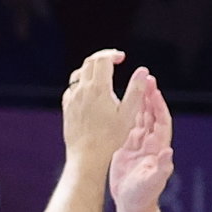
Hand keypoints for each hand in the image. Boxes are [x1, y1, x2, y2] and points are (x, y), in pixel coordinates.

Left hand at [60, 47, 133, 176]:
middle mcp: (82, 90)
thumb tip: (143, 71)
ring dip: (90, 68)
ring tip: (102, 73)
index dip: (112, 54)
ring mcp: (72, 98)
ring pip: (78, 73)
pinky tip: (89, 91)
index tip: (122, 57)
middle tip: (114, 60)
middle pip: (89, 62)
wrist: (87, 156)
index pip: (102, 59)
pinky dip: (81, 82)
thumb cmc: (110, 138)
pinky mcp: (67, 108)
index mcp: (98, 88)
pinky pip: (72, 88)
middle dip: (102, 57)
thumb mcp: (129, 114)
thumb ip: (136, 90)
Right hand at [106, 64, 175, 211]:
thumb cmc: (143, 195)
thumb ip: (161, 168)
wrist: (131, 203)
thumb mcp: (153, 182)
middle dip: (150, 98)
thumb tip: (168, 153)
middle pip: (153, 115)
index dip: (159, 106)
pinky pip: (130, 127)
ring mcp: (140, 145)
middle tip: (147, 79)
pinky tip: (124, 102)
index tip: (154, 91)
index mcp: (158, 148)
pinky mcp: (127, 149)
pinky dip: (129, 114)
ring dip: (141, 102)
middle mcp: (151, 144)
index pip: (161, 122)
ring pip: (141, 118)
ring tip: (138, 84)